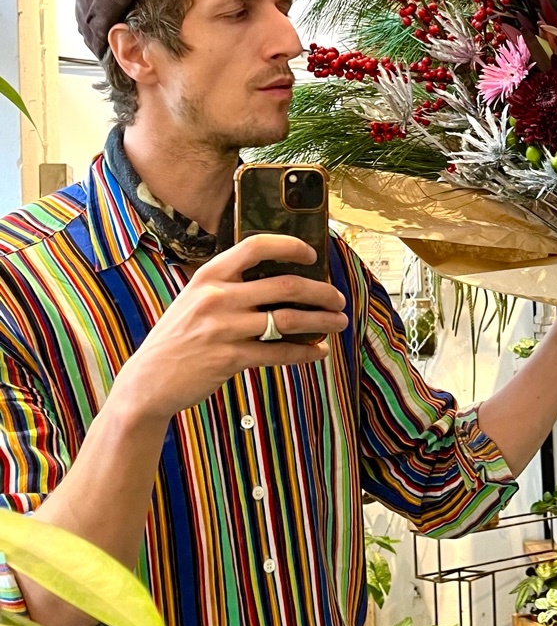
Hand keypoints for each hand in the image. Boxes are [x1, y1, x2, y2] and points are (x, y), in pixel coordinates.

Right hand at [112, 236, 347, 423]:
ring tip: (338, 322)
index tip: (311, 254)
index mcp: (210, 275)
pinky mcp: (230, 358)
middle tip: (337, 298)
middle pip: (285, 285)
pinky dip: (305, 352)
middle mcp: (218, 296)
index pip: (256, 246)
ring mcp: (224, 328)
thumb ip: (228, 287)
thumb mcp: (194, 299)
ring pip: (288, 319)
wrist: (148, 379)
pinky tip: (318, 351)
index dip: (289, 246)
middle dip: (321, 291)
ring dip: (321, 321)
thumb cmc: (178, 337)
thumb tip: (278, 283)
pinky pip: (279, 352)